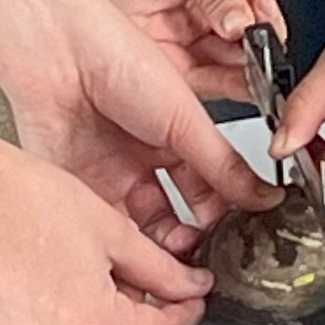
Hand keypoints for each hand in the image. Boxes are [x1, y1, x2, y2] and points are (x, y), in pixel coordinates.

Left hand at [0, 0, 267, 243]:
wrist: (59, 55)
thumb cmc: (119, 60)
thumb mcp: (186, 119)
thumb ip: (224, 166)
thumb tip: (265, 196)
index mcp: (172, 137)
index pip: (207, 188)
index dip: (223, 216)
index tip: (238, 241)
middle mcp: (140, 161)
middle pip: (173, 216)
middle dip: (192, 242)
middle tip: (204, 262)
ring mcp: (107, 178)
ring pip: (140, 231)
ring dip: (160, 253)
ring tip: (177, 268)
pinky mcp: (76, 192)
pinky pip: (105, 232)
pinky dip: (125, 253)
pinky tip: (143, 262)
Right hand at [0, 136, 217, 324]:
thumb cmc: (25, 201)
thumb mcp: (113, 230)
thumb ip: (161, 268)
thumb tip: (189, 287)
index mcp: (89, 322)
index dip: (183, 313)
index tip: (190, 298)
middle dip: (132, 305)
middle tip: (126, 264)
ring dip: (88, 309)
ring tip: (73, 260)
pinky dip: (49, 312)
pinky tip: (43, 272)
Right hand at [106, 0, 280, 99]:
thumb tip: (239, 29)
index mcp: (139, 32)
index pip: (180, 77)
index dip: (218, 81)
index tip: (253, 76)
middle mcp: (165, 33)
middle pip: (214, 67)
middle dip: (247, 50)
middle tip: (268, 37)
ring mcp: (193, 22)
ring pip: (238, 45)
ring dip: (258, 26)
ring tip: (261, 3)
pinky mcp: (216, 7)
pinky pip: (248, 22)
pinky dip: (260, 7)